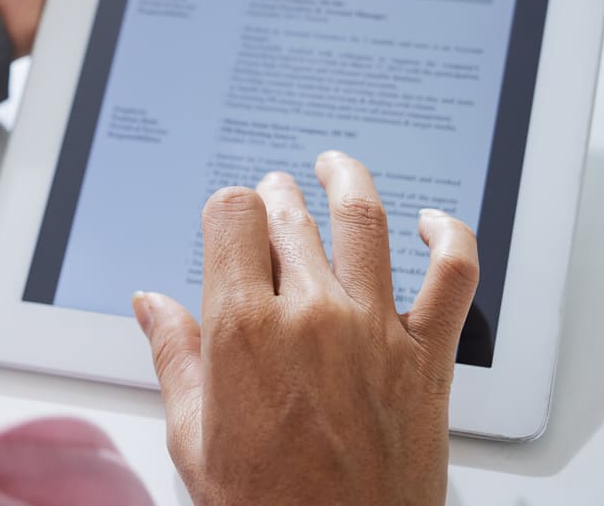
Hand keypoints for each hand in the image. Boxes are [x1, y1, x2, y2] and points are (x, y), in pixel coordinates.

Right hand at [133, 151, 478, 505]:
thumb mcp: (193, 436)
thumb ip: (174, 356)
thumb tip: (150, 305)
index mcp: (243, 330)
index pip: (231, 216)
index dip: (226, 207)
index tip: (227, 216)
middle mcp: (311, 316)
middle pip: (291, 215)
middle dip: (275, 195)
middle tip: (274, 192)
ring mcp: (374, 331)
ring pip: (365, 221)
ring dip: (347, 181)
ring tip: (335, 167)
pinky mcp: (426, 356)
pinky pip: (453, 275)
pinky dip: (450, 237)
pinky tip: (434, 223)